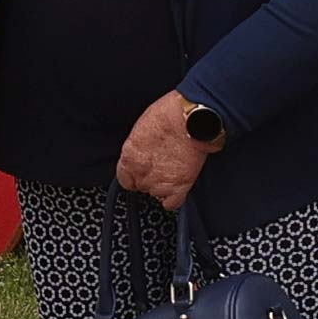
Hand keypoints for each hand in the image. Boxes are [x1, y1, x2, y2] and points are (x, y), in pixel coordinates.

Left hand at [115, 87, 211, 207]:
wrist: (193, 118)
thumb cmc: (170, 115)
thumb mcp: (142, 128)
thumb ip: (139, 148)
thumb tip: (143, 152)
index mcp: (129, 157)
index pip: (124, 179)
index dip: (134, 175)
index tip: (141, 172)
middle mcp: (142, 173)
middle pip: (141, 186)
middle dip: (151, 178)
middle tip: (163, 164)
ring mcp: (160, 183)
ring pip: (156, 194)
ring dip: (164, 186)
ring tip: (173, 170)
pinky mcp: (179, 187)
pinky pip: (172, 204)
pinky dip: (175, 199)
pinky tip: (178, 187)